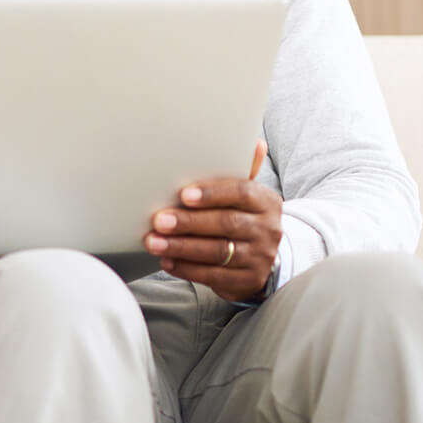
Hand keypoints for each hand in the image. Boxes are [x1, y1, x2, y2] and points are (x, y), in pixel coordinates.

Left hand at [145, 140, 282, 302]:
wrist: (260, 257)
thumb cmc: (240, 216)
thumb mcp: (243, 195)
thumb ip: (241, 171)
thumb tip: (254, 142)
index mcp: (266, 201)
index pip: (242, 192)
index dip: (212, 193)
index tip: (184, 194)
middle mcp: (269, 229)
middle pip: (226, 223)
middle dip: (189, 222)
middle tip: (158, 220)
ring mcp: (261, 257)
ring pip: (218, 251)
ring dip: (181, 247)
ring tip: (153, 242)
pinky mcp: (249, 280)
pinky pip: (215, 276)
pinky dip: (187, 269)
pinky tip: (167, 261)